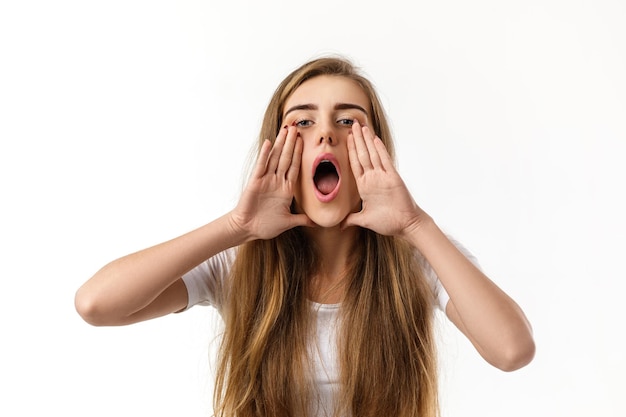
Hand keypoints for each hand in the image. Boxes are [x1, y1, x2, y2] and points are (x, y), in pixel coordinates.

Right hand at [229, 126, 312, 240]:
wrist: (248, 229)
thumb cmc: (266, 225)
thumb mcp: (288, 222)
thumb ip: (302, 219)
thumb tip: (316, 223)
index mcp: (286, 189)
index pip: (294, 167)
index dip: (299, 154)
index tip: (304, 140)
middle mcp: (276, 181)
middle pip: (286, 158)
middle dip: (291, 143)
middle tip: (296, 128)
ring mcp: (266, 180)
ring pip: (275, 158)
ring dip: (280, 144)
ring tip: (286, 129)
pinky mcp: (255, 182)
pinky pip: (261, 166)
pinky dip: (265, 154)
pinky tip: (269, 143)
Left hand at [341, 121, 428, 236]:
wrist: (406, 225)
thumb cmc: (388, 222)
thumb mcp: (365, 220)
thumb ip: (352, 219)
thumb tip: (340, 225)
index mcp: (365, 186)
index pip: (355, 164)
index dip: (351, 150)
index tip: (346, 138)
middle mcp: (373, 178)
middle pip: (362, 155)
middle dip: (357, 139)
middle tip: (352, 124)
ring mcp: (383, 177)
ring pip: (372, 154)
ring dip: (367, 140)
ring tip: (361, 126)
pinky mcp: (393, 178)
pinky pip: (385, 161)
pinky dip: (380, 149)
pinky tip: (375, 139)